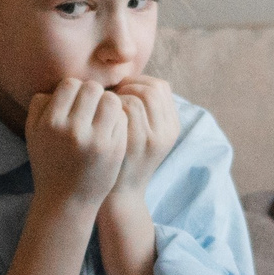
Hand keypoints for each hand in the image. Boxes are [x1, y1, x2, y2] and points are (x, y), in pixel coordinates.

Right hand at [26, 79, 128, 211]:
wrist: (66, 201)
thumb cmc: (49, 163)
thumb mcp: (33, 135)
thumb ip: (40, 106)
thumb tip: (58, 85)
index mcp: (51, 123)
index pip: (70, 84)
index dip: (75, 89)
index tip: (76, 101)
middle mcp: (73, 130)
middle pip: (93, 88)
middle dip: (94, 94)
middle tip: (92, 106)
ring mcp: (96, 140)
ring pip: (111, 100)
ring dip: (109, 103)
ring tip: (103, 114)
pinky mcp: (115, 149)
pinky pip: (122, 118)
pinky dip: (117, 119)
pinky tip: (110, 129)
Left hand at [106, 77, 181, 204]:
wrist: (118, 194)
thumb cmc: (123, 158)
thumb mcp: (143, 135)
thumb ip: (144, 110)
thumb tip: (131, 79)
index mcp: (172, 126)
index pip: (161, 86)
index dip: (140, 81)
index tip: (123, 90)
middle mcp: (167, 131)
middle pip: (151, 88)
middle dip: (129, 86)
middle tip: (112, 96)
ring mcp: (153, 137)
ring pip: (137, 96)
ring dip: (118, 97)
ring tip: (107, 108)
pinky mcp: (135, 142)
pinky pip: (124, 108)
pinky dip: (111, 108)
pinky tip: (101, 117)